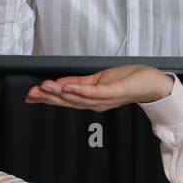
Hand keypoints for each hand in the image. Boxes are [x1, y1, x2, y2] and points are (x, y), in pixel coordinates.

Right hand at [26, 65, 173, 110]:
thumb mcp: (98, 80)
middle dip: (48, 98)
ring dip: (59, 93)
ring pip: (78, 98)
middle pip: (68, 101)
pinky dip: (79, 90)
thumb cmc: (128, 80)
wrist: (151, 82)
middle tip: (31, 94)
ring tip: (44, 88)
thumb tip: (60, 83)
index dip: (48, 98)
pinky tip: (67, 86)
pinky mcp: (113, 92)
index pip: (66, 99)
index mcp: (91, 100)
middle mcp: (96, 103)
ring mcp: (104, 99)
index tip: (30, 95)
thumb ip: (79, 82)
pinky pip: (94, 92)